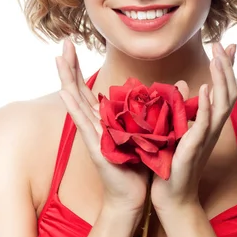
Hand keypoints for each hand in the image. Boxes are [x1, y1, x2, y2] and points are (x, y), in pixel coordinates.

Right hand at [56, 39, 149, 216]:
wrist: (135, 195)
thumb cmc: (141, 164)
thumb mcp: (152, 129)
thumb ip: (160, 106)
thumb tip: (177, 85)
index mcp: (104, 119)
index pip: (89, 88)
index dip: (81, 67)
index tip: (74, 45)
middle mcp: (94, 123)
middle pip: (77, 89)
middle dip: (70, 65)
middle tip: (63, 42)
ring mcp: (92, 133)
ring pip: (75, 100)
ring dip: (67, 78)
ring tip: (58, 58)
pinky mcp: (95, 145)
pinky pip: (82, 122)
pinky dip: (73, 106)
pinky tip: (65, 91)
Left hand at [150, 42, 236, 213]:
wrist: (171, 195)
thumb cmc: (172, 163)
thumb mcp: (176, 128)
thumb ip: (181, 106)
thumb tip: (181, 83)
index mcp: (209, 122)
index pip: (224, 90)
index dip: (228, 68)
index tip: (227, 45)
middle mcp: (213, 128)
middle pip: (229, 92)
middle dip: (227, 67)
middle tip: (223, 44)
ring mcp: (206, 137)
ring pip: (223, 104)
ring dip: (222, 80)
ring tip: (218, 58)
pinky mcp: (194, 147)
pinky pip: (205, 124)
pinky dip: (207, 105)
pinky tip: (206, 88)